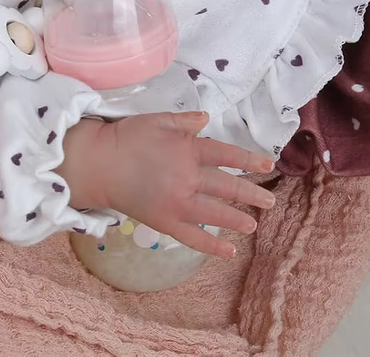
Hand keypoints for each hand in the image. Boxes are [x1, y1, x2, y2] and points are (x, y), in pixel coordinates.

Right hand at [62, 112, 276, 257]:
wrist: (98, 164)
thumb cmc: (127, 137)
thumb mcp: (156, 119)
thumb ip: (184, 121)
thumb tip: (206, 119)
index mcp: (188, 150)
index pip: (226, 155)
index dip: (249, 160)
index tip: (268, 165)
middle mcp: (188, 178)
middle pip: (227, 187)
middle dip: (251, 194)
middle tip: (270, 201)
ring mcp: (178, 204)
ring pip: (215, 214)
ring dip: (237, 220)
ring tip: (254, 224)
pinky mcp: (166, 222)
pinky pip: (193, 238)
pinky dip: (211, 246)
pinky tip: (228, 251)